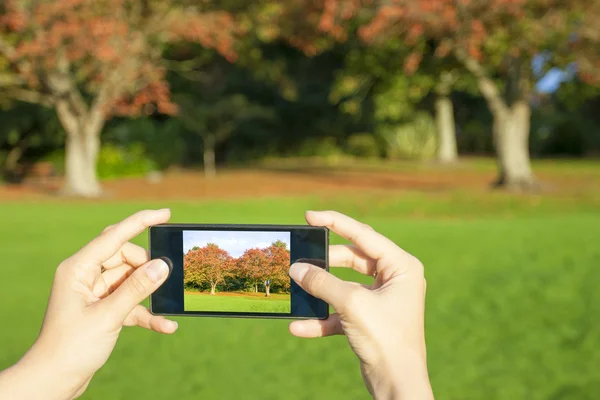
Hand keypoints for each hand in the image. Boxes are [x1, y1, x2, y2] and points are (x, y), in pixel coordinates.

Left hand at [0, 209, 176, 399]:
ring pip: (131, 279)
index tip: (166, 214)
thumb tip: (163, 265)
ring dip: (149, 293)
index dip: (141, 222)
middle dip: (146, 266)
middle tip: (163, 278)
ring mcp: (95, 293)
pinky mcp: (104, 309)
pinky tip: (166, 326)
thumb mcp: (108, 316)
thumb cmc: (71, 347)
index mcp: (78, 269)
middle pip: (125, 256)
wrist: (54, 380)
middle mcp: (85, 276)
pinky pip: (131, 302)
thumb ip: (137, 288)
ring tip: (167, 305)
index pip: (114, 236)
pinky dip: (147, 313)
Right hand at [288, 211, 432, 399]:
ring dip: (321, 290)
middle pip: (352, 258)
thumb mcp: (351, 304)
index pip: (363, 235)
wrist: (397, 384)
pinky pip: (341, 311)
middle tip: (301, 258)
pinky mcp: (369, 318)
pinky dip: (322, 317)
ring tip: (298, 287)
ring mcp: (381, 299)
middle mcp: (394, 278)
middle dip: (325, 262)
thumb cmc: (387, 339)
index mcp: (401, 266)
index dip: (335, 222)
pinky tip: (300, 326)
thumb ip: (322, 283)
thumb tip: (296, 269)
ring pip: (344, 284)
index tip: (310, 216)